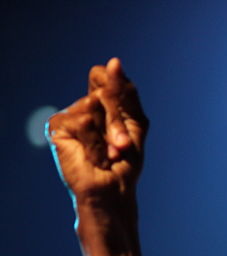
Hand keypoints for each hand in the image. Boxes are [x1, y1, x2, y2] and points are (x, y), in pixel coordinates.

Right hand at [47, 58, 147, 203]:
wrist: (114, 189)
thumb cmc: (126, 161)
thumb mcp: (135, 123)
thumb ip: (126, 93)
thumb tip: (113, 61)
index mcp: (100, 103)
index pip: (101, 76)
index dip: (114, 83)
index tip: (122, 99)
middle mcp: (82, 106)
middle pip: (104, 92)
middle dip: (120, 121)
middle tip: (123, 146)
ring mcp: (69, 114)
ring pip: (94, 105)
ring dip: (111, 133)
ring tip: (111, 153)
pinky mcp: (58, 126)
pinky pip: (84, 121)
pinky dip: (97, 142)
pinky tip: (96, 157)